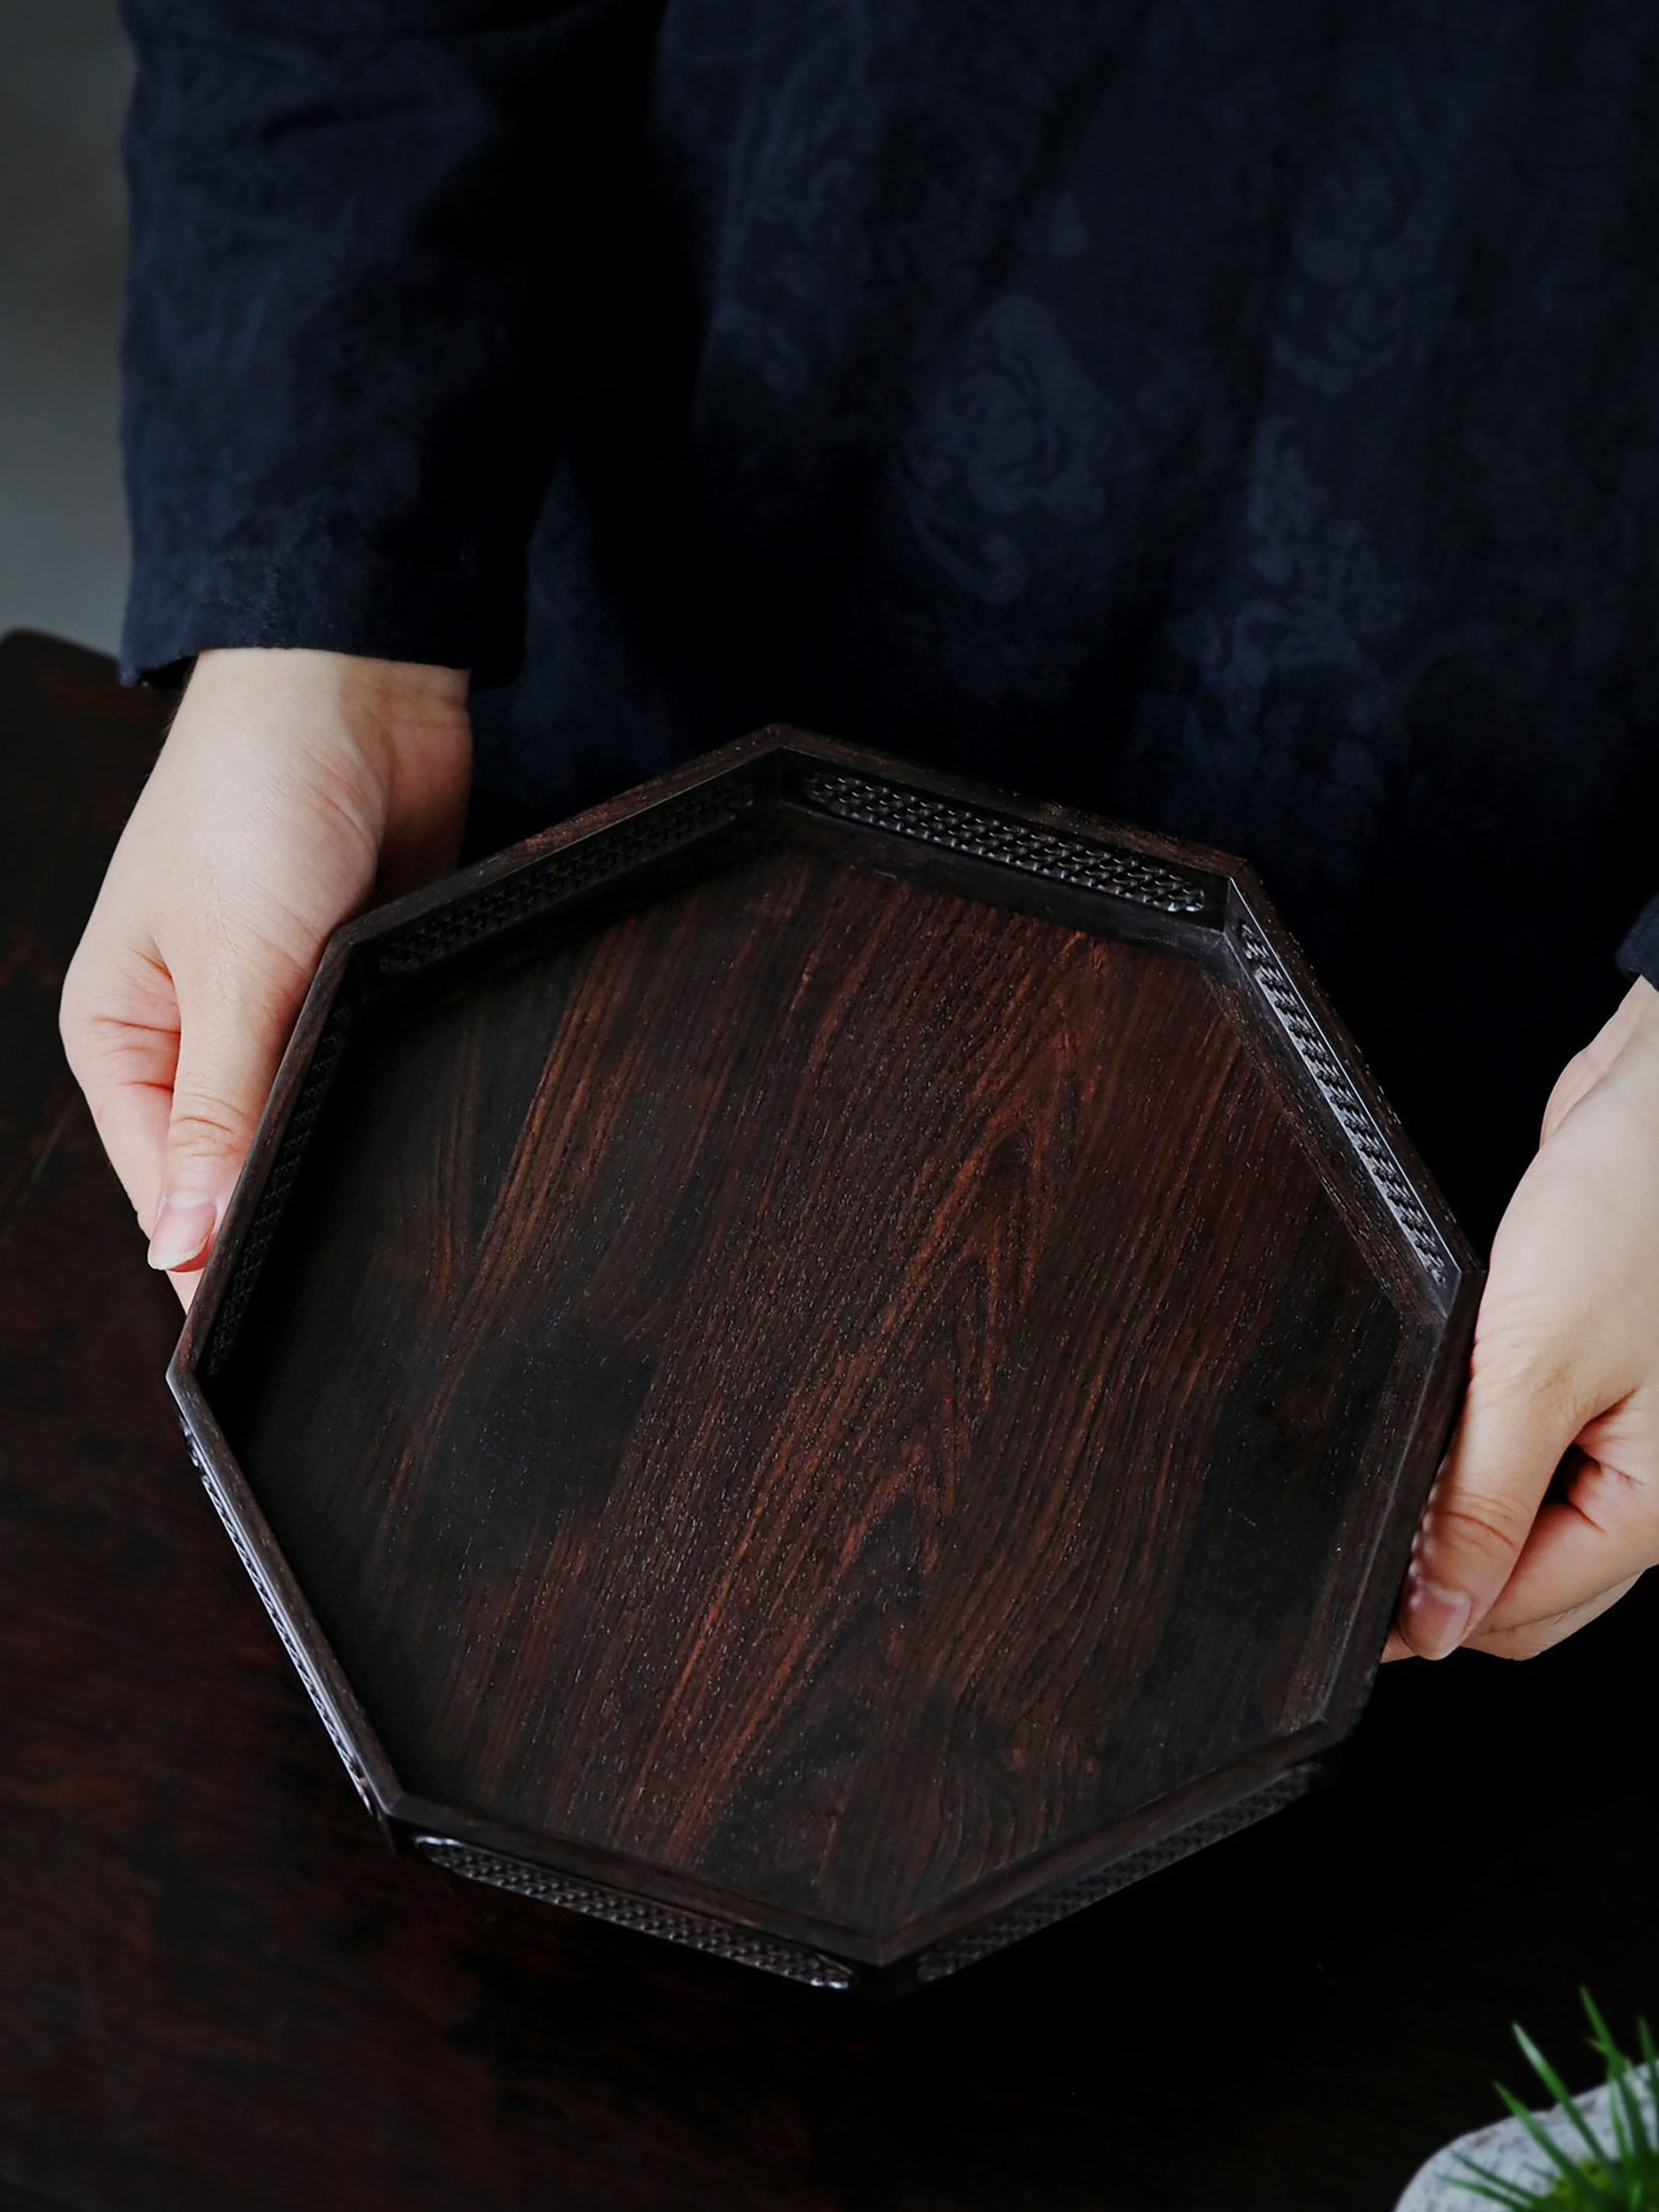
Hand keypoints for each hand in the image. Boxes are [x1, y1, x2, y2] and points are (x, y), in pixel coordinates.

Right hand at [60, 647, 471, 1304]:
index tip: (267, 1326)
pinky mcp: (349, 990)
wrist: (356, 691)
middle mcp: (190, 1036)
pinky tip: (414, 1139)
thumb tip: (181, 1246)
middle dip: (276, 1210)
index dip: (210, 1254)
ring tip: (386, 1229)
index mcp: (121, 1035)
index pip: (162, 1186)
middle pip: (232, 1167)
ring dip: (334, 1154)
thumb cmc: (253, 801)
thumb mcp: (230, 967)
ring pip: (305, 1126)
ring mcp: (275, 1015)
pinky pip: (359, 1073)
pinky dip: (378, 1099)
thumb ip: (219, 1110)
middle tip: (345, 1292)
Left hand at [1386, 978, 1658, 1660]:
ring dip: (1453, 1506)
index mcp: (1656, 1506)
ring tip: (1398, 1458)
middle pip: (1524, 1582)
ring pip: (1520, 1517)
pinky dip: (1472, 1446)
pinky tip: (1435, 1411)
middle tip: (1358, 1529)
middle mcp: (1649, 1481)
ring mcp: (1623, 1430)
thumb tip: (1438, 1617)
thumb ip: (1483, 1499)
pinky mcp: (1589, 1372)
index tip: (1345, 1599)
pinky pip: (1520, 1446)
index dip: (1426, 1614)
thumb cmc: (1639, 1208)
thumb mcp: (1538, 1364)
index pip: (1519, 1612)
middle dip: (1440, 1570)